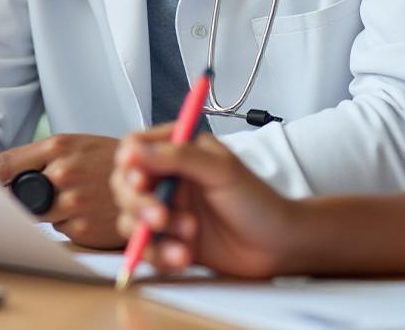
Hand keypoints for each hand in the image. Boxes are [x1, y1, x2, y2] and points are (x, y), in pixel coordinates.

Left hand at [0, 134, 124, 247]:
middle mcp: (63, 173)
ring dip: (48, 211)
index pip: (5, 164)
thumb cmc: (106, 161)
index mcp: (57, 147)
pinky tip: (88, 212)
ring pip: (38, 214)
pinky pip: (60, 229)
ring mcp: (74, 202)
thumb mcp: (74, 146)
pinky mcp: (83, 228)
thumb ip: (39, 158)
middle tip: (33, 197)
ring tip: (74, 199)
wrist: (150, 179)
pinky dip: (68, 223)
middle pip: (17, 195)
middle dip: (20, 200)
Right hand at [110, 124, 298, 277]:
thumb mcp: (220, 170)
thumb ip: (177, 156)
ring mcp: (167, 211)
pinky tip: (185, 256)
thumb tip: (133, 150)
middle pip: (126, 186)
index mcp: (178, 151)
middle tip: (161, 217)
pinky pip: (147, 249)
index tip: (139, 179)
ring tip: (189, 238)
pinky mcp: (170, 241)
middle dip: (139, 204)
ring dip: (154, 233)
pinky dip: (161, 255)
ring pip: (131, 220)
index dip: (130, 163)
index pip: (135, 148)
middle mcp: (168, 180)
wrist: (279, 247)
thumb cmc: (258, 202)